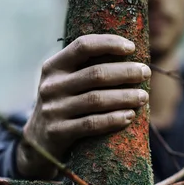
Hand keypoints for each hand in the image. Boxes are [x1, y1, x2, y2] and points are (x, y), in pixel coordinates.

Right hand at [16, 34, 149, 178]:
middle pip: (95, 73)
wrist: (38, 141)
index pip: (83, 46)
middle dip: (125, 72)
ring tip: (143, 97)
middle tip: (145, 72)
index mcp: (54, 66)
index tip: (132, 48)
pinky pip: (91, 124)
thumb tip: (131, 55)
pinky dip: (113, 119)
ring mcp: (53, 109)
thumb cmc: (64, 103)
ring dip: (125, 97)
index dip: (109, 43)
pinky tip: (129, 116)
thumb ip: (88, 67)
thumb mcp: (66, 81)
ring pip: (96, 99)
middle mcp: (51, 85)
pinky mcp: (58, 132)